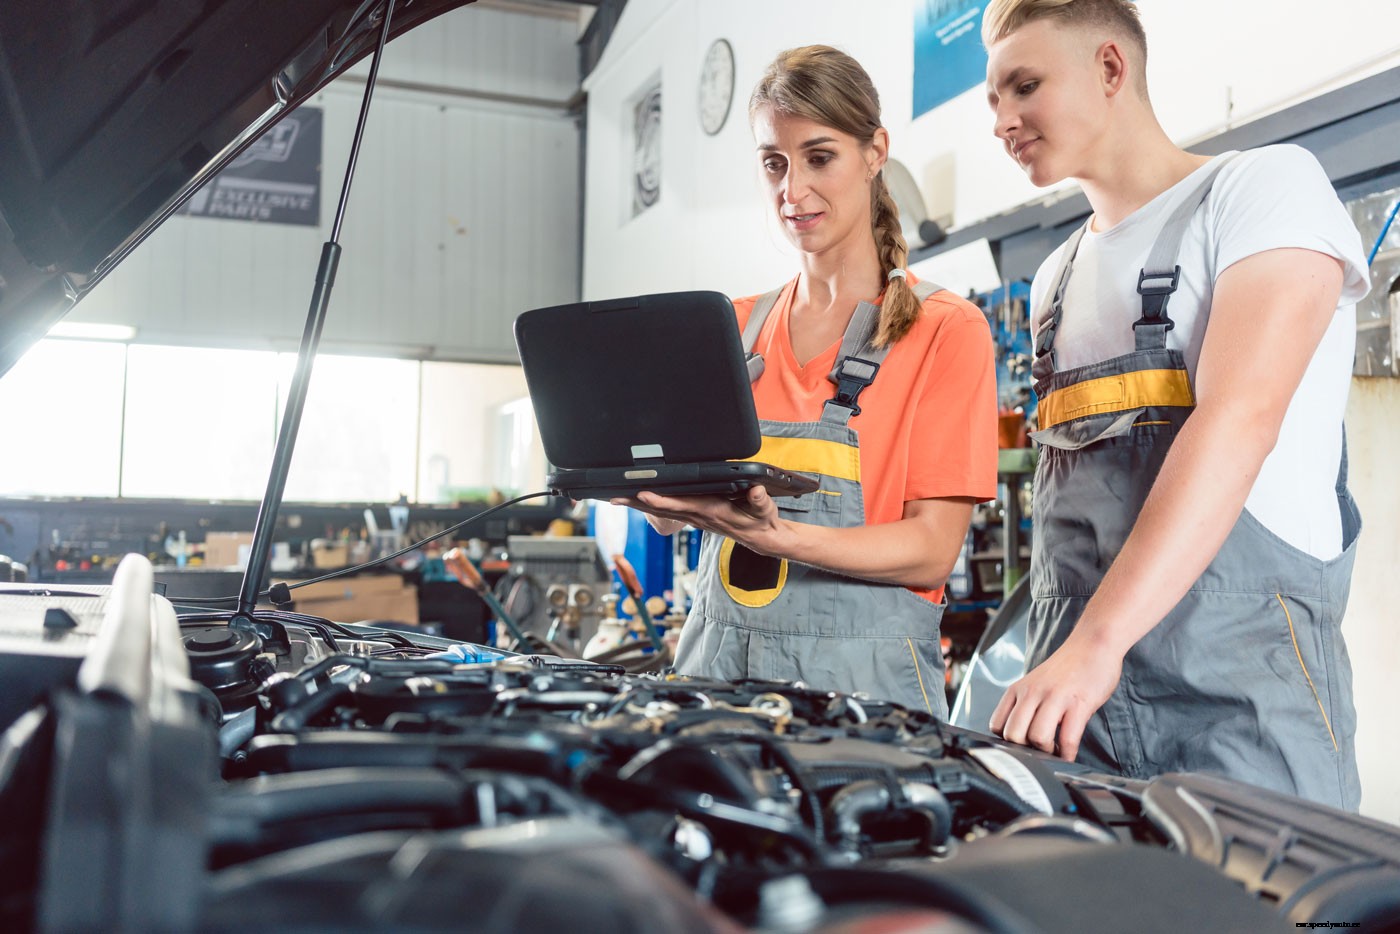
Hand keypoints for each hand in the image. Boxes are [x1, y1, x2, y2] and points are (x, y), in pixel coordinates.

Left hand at [612, 485, 785, 553]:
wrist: (760, 537)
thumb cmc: (760, 520)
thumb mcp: (764, 509)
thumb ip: (760, 500)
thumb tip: (756, 490)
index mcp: (711, 511)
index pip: (681, 505)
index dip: (660, 500)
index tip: (642, 492)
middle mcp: (697, 516)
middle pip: (662, 509)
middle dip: (637, 503)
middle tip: (614, 497)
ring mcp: (694, 518)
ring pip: (661, 510)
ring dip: (639, 504)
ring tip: (617, 497)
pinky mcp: (694, 516)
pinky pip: (667, 510)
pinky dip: (650, 505)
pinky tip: (638, 500)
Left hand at [989, 633, 1122, 761]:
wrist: (1092, 643)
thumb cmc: (1067, 667)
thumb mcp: (1035, 682)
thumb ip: (1025, 704)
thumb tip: (1020, 735)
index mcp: (1019, 689)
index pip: (997, 725)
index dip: (1007, 742)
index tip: (1020, 747)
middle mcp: (1032, 693)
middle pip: (1013, 735)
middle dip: (1026, 750)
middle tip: (1039, 751)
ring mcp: (1055, 698)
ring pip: (1037, 737)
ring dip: (1047, 752)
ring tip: (1055, 751)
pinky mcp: (1078, 704)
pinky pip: (1068, 738)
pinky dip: (1068, 754)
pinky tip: (1070, 753)